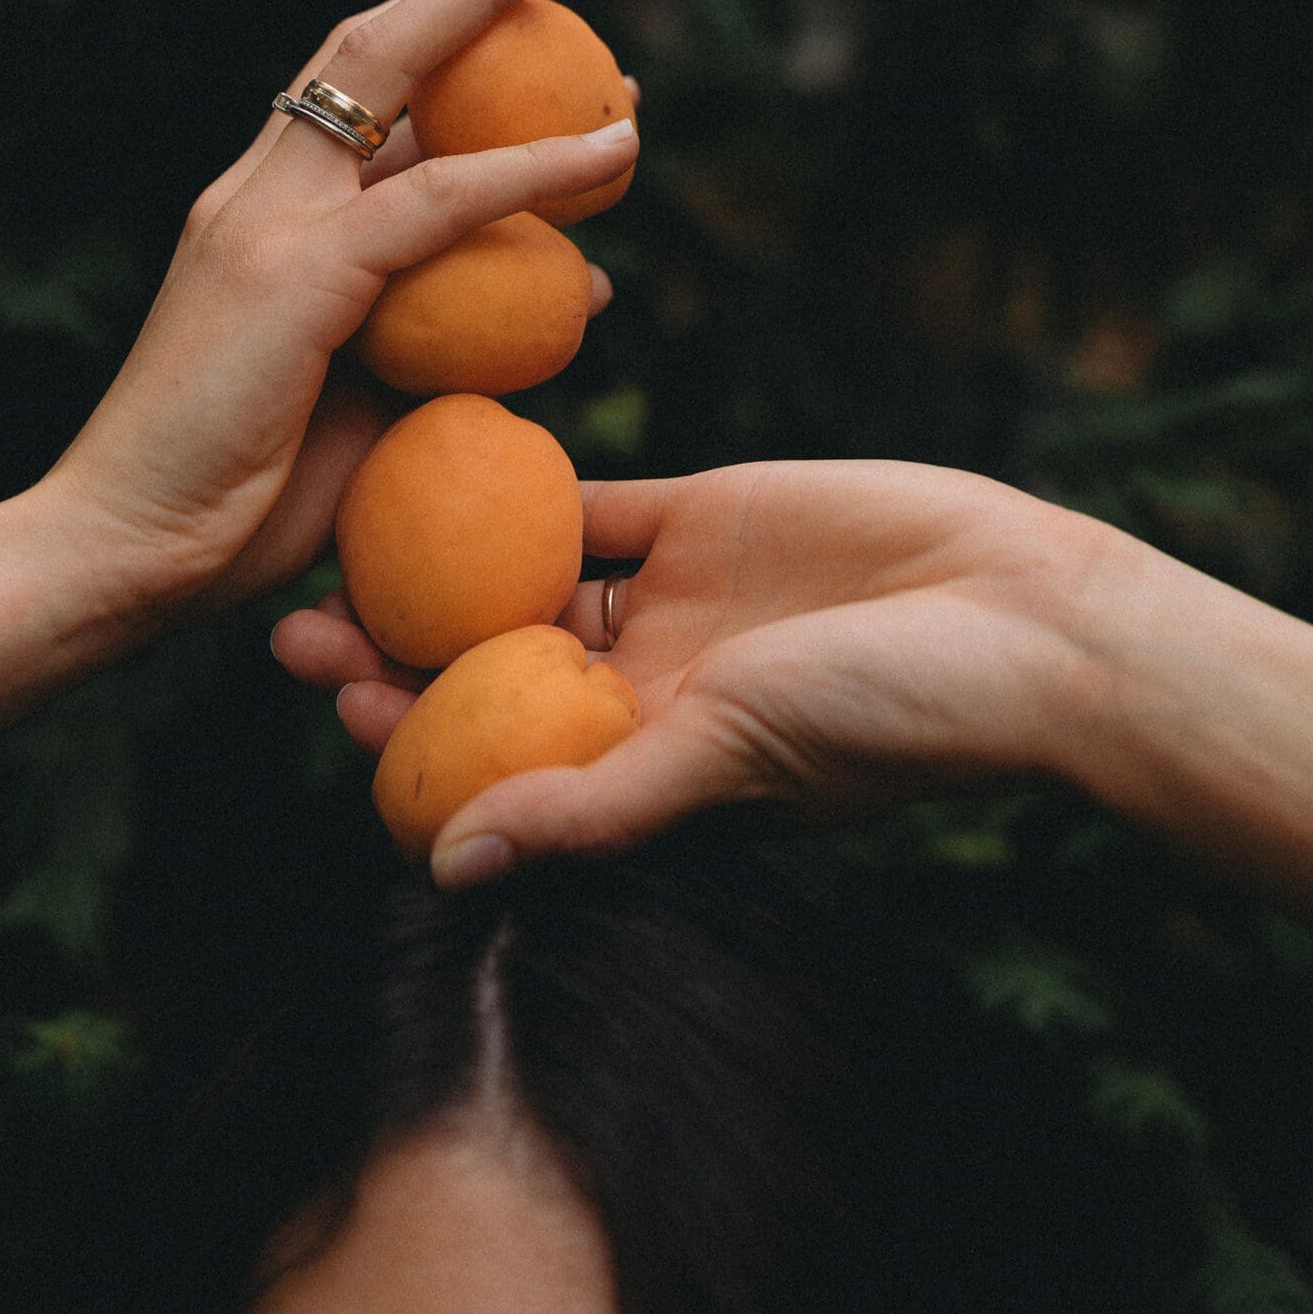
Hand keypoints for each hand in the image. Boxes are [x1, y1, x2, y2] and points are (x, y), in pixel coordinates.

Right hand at [38, 0, 637, 633]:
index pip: (352, 84)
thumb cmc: (233, 503)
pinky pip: (438, 202)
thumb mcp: (358, 397)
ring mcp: (266, 223)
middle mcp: (256, 193)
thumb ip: (442, 328)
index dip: (440, 25)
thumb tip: (575, 292)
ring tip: (601, 19)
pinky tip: (607, 157)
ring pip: (397, 80)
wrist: (119, 557)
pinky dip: (530, 171)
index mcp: (259, 213)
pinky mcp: (294, 275)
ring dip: (505, 30)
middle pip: (373, 43)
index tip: (533, 0)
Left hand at [272, 460, 1129, 881]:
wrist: (1017, 620)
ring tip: (343, 531)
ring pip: (523, 574)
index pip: (494, 758)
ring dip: (439, 558)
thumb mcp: (723, 759)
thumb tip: (445, 868)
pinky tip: (446, 445)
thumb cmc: (882, 717)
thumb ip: (589, 808)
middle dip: (391, 647)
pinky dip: (529, 476)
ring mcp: (669, 598)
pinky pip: (593, 495)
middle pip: (485, 667)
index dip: (405, 734)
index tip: (321, 698)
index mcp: (643, 765)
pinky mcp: (703, 515)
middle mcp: (641, 687)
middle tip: (295, 619)